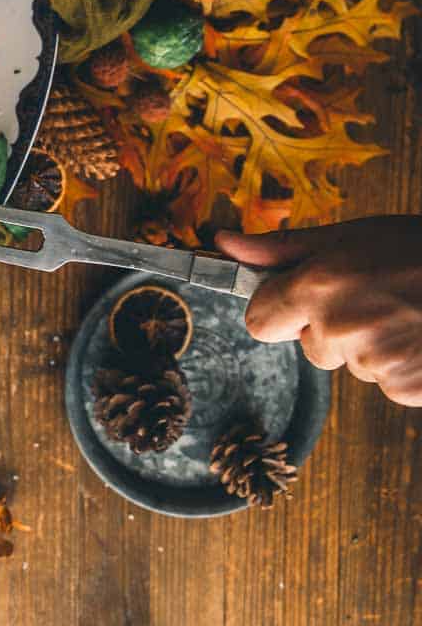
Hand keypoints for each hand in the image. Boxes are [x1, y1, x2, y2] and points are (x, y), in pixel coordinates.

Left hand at [216, 220, 421, 406]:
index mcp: (318, 286)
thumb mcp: (350, 236)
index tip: (300, 299)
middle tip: (376, 297)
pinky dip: (403, 367)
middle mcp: (339, 327)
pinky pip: (388, 384)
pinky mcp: (408, 390)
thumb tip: (223, 242)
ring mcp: (375, 363)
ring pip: (352, 364)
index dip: (278, 311)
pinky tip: (421, 337)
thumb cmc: (419, 250)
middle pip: (309, 346)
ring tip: (408, 313)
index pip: (259, 321)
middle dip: (333, 328)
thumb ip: (282, 248)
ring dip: (372, 346)